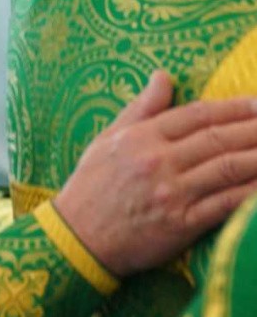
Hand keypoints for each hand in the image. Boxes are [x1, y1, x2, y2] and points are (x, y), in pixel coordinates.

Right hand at [52, 72, 256, 276]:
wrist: (76, 239)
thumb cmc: (90, 188)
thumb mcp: (107, 140)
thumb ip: (140, 109)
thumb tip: (163, 76)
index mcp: (141, 138)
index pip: (197, 115)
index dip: (234, 107)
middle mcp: (158, 161)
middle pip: (219, 138)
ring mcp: (171, 193)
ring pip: (229, 167)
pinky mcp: (181, 223)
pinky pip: (227, 203)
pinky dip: (252, 194)